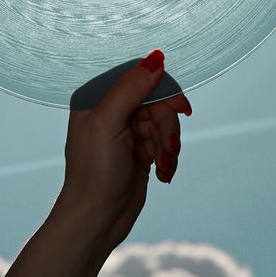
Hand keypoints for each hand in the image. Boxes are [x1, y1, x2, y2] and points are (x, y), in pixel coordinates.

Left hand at [54, 50, 190, 250]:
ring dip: (169, 146)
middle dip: (167, 127)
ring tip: (162, 166)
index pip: (139, 78)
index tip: (181, 109)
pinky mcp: (140, 152)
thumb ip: (131, 89)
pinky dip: (168, 160)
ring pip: (165, 125)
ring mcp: (126, 133)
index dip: (164, 92)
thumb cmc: (94, 172)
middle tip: (167, 149)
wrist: (97, 218)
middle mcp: (110, 112)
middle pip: (158, 103)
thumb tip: (156, 58)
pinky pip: (167, 145)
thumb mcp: (108, 125)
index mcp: (95, 99)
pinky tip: (161, 176)